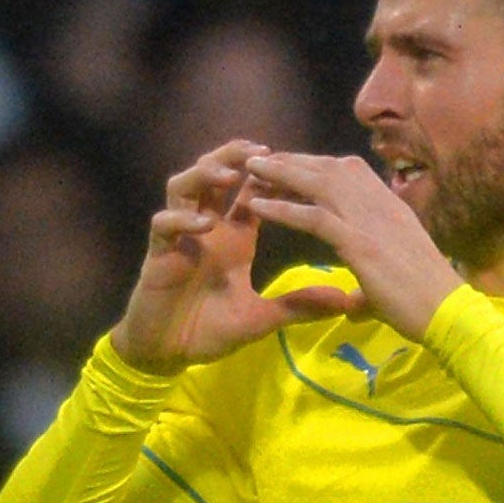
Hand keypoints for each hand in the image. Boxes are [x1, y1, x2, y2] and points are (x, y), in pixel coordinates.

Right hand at [110, 141, 356, 372]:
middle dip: (235, 156)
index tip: (296, 164)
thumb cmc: (210, 330)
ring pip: (183, 186)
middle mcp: (206, 228)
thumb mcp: (262, 319)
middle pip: (215, 173)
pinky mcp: (158, 254)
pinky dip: (182, 219)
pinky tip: (203, 224)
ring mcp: (180, 237)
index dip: (270, 174)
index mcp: (234, 236)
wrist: (168, 353)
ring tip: (230, 176)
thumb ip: (299, 306)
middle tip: (261, 149)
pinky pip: (164, 224)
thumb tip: (345, 301)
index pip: (252, 191)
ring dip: (204, 175)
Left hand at [244, 154, 460, 340]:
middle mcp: (380, 205)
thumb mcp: (392, 287)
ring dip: (281, 173)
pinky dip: (283, 209)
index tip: (292, 167)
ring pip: (319, 184)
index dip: (317, 167)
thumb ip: (369, 292)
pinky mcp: (361, 243)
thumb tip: (355, 307)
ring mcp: (371, 221)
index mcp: (391, 209)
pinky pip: (315, 218)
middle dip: (294, 161)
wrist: (449, 312)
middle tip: (262, 159)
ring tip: (250, 168)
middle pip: (330, 170)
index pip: (349, 175)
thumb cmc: (426, 303)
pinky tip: (257, 205)